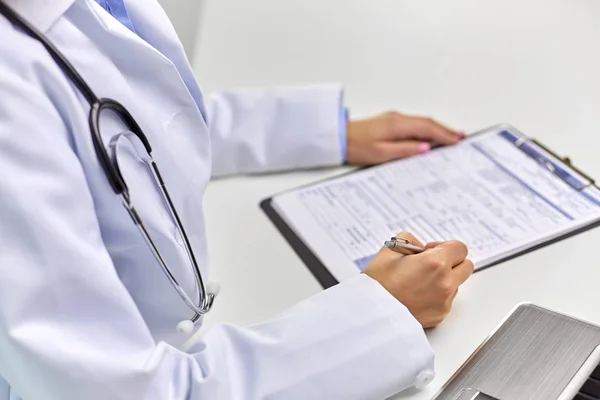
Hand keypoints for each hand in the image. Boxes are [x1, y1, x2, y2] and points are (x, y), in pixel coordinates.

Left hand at [346, 112, 463, 165]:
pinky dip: (425, 128)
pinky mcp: (388, 122)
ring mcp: (393, 119)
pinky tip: (428, 135)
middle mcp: (397, 119)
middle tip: (459, 137)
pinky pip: (413, 123)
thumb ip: (404, 150)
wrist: (336, 137)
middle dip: (445, 130)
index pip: (428, 128)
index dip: (444, 134)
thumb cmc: (355, 146)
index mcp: (397, 125)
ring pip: (420, 122)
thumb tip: (425, 148)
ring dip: (436, 128)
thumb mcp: (381, 154)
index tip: (457, 141)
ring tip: (449, 136)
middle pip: (427, 122)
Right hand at [362, 232, 472, 327]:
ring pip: (455, 285)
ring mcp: (444, 302)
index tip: (430, 250)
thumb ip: (408, 240)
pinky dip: (436, 296)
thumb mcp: (388, 250)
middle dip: (451, 262)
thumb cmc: (376, 284)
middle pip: (466, 266)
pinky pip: (445, 301)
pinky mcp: (438, 316)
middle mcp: (445, 283)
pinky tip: (415, 296)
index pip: (460, 248)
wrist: (369, 314)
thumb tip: (418, 246)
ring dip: (444, 280)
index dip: (445, 246)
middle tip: (430, 264)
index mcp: (435, 263)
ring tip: (417, 282)